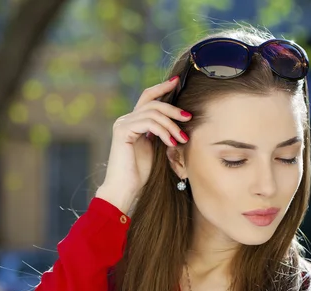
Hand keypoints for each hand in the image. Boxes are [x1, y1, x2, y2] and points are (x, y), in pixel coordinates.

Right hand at [99, 76, 191, 204]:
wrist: (125, 189)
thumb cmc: (140, 174)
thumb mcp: (156, 149)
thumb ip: (161, 133)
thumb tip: (179, 121)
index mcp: (133, 122)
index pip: (147, 98)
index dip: (162, 88)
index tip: (177, 82)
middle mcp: (125, 120)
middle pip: (152, 102)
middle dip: (173, 108)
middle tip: (188, 117)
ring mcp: (122, 124)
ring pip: (153, 112)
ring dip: (171, 124)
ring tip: (182, 138)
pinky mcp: (122, 131)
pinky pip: (148, 123)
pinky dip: (163, 131)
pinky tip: (171, 143)